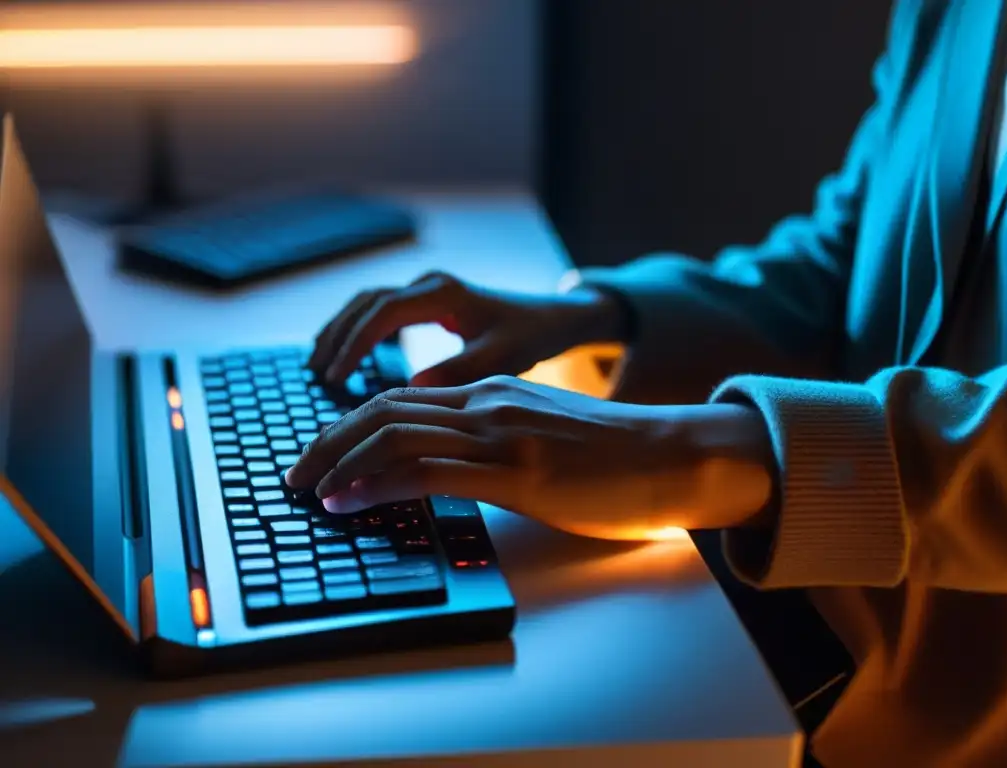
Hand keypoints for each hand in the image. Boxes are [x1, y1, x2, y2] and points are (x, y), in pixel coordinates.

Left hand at [285, 376, 775, 540]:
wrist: (674, 456)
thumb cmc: (613, 456)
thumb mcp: (542, 436)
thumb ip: (494, 442)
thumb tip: (449, 468)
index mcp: (492, 392)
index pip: (400, 398)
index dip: (350, 424)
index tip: (322, 454)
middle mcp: (487, 404)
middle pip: (383, 409)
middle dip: (328, 441)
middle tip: (295, 475)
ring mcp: (501, 435)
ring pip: (395, 434)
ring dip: (339, 462)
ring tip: (308, 490)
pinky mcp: (516, 472)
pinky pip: (428, 470)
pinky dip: (376, 484)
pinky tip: (349, 501)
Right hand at [307, 271, 624, 387]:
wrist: (551, 317)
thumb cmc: (530, 337)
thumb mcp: (502, 358)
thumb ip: (460, 372)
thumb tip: (415, 391)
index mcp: (444, 294)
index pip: (384, 312)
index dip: (356, 343)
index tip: (337, 376)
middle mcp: (431, 284)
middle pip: (366, 301)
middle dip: (337, 335)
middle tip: (314, 373)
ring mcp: (427, 289)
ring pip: (368, 301)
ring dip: (341, 329)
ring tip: (317, 363)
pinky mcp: (428, 299)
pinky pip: (380, 308)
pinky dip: (357, 328)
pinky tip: (344, 354)